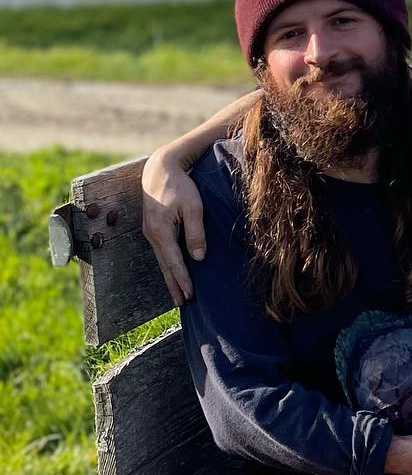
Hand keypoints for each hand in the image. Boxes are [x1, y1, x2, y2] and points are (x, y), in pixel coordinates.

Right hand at [142, 151, 206, 305]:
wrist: (160, 169)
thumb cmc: (179, 186)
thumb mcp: (193, 207)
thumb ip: (196, 232)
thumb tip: (198, 257)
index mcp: (161, 231)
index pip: (174, 262)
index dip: (183, 280)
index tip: (190, 296)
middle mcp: (152, 235)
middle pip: (164, 266)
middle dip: (174, 286)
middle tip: (183, 304)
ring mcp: (150, 232)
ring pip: (161, 260)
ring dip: (170, 278)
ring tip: (178, 295)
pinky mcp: (153, 229)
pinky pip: (161, 252)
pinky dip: (167, 265)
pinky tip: (173, 273)